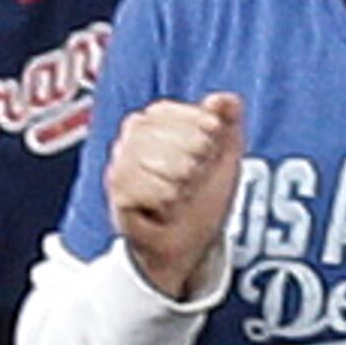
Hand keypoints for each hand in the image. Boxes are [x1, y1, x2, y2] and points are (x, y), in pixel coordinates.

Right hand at [106, 88, 244, 297]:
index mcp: (154, 121)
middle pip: (161, 133)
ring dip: (179, 182)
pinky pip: (138, 188)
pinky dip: (162, 200)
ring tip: (182, 193)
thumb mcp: (225, 155)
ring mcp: (120, 165)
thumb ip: (228, 120)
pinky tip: (168, 207)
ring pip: (150, 160)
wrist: (191, 245)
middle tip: (196, 177)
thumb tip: (225, 99)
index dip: (198, 127)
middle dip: (192, 158)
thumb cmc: (203, 197)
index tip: (212, 144)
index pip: (168, 110)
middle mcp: (131, 139)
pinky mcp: (117, 194)